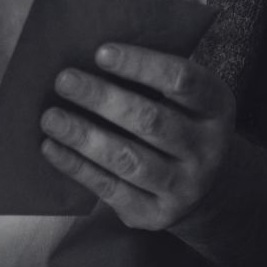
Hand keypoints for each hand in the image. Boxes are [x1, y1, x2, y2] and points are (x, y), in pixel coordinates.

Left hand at [39, 43, 234, 230]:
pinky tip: (51, 147)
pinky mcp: (156, 214)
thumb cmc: (178, 122)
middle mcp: (207, 148)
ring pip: (128, 159)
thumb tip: (86, 58)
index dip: (141, 65)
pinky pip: (111, 188)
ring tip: (50, 117)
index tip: (101, 52)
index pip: (182, 80)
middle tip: (64, 80)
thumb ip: (150, 79)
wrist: (205, 187)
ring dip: (84, 136)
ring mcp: (184, 186)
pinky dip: (77, 166)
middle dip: (102, 98)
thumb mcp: (182, 98)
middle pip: (150, 120)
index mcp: (216, 106)